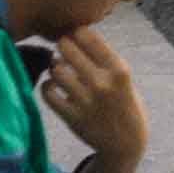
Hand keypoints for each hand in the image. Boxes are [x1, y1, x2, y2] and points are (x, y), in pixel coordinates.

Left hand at [39, 26, 149, 172]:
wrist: (126, 142)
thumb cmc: (124, 101)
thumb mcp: (123, 76)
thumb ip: (103, 59)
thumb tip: (73, 35)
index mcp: (118, 69)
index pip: (88, 36)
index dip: (77, 31)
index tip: (75, 33)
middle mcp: (102, 83)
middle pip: (68, 49)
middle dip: (62, 44)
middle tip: (62, 47)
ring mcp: (86, 102)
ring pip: (56, 70)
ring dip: (54, 66)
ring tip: (58, 67)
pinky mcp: (72, 118)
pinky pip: (48, 94)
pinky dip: (47, 86)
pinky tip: (53, 85)